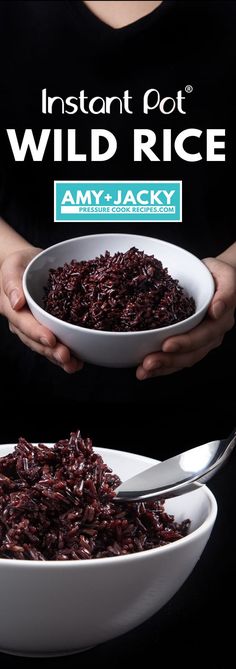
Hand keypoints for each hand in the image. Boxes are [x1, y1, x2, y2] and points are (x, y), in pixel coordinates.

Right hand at [0, 247, 82, 372]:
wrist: (28, 265)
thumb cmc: (20, 264)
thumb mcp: (13, 266)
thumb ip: (12, 284)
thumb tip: (16, 303)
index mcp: (12, 309)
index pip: (24, 323)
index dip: (37, 332)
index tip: (51, 338)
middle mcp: (23, 323)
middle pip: (35, 341)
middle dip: (51, 351)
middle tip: (66, 357)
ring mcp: (35, 328)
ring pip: (45, 347)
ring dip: (59, 358)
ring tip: (74, 365)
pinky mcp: (48, 329)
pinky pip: (55, 344)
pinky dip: (68, 354)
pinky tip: (80, 361)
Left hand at [136, 257, 235, 379]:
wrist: (217, 279)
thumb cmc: (218, 275)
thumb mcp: (226, 275)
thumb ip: (226, 292)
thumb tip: (217, 310)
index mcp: (220, 320)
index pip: (203, 335)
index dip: (185, 342)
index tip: (166, 345)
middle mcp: (212, 335)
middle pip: (192, 353)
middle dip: (168, 360)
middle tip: (147, 363)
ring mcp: (201, 342)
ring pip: (183, 360)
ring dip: (162, 368)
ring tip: (143, 372)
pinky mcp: (189, 343)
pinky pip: (177, 358)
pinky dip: (161, 367)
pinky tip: (145, 371)